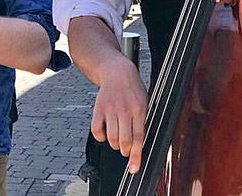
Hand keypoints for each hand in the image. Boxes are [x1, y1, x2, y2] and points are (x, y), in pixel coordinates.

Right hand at [91, 58, 147, 173]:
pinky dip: (100, 137)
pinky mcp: (98, 109)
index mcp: (139, 110)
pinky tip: (105, 132)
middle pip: (124, 141)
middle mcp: (124, 110)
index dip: (136, 156)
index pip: (138, 138)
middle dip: (125, 151)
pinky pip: (96, 131)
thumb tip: (141, 145)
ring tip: (117, 137)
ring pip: (111, 138)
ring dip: (114, 144)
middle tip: (126, 148)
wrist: (117, 72)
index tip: (134, 169)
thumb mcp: (145, 103)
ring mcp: (110, 109)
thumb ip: (143, 122)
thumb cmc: (133, 90)